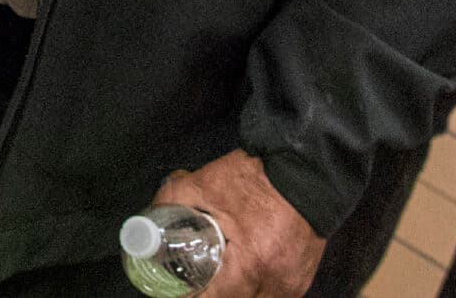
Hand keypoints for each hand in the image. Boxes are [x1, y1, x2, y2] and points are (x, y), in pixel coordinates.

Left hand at [151, 151, 321, 297]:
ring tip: (217, 278)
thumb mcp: (205, 184)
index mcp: (250, 266)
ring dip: (232, 293)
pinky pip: (272, 297)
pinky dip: (254, 291)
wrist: (306, 169)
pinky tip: (241, 276)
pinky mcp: (301, 281)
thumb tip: (149, 221)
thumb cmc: (259, 178)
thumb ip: (172, 201)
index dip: (190, 297)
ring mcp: (291, 286)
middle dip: (212, 295)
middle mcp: (275, 284)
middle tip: (196, 283)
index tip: (179, 290)